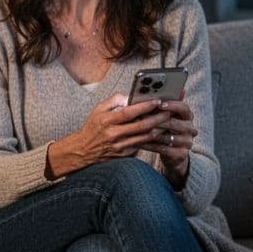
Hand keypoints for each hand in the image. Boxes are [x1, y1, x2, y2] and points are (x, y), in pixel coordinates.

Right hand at [46, 94, 173, 177]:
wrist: (83, 151)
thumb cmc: (92, 128)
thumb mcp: (98, 110)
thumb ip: (114, 100)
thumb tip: (130, 96)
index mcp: (106, 121)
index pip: (129, 112)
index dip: (145, 106)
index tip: (157, 101)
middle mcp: (113, 134)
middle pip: (141, 126)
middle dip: (158, 118)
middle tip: (169, 111)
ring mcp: (120, 146)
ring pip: (145, 137)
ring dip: (159, 129)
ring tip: (168, 121)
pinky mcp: (124, 155)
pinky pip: (142, 145)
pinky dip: (152, 138)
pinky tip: (159, 132)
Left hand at [134, 98, 197, 175]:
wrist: (171, 152)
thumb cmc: (164, 128)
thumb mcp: (163, 116)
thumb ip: (159, 104)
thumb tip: (150, 88)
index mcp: (187, 116)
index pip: (184, 108)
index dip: (173, 105)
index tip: (159, 104)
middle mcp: (190, 128)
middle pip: (176, 123)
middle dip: (158, 121)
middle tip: (142, 118)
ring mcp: (187, 142)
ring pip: (169, 137)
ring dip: (152, 134)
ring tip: (137, 130)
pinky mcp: (181, 154)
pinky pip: (164, 149)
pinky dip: (150, 145)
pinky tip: (139, 142)